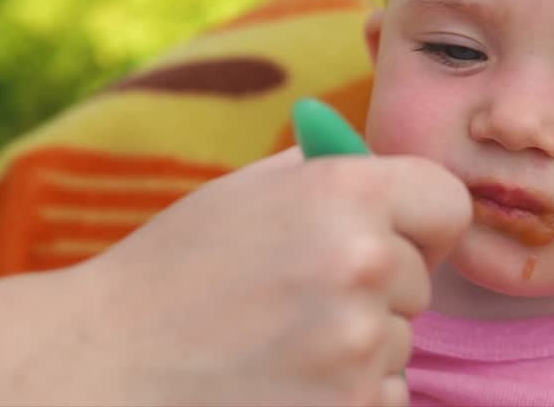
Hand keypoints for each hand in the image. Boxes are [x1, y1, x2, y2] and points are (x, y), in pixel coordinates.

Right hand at [85, 147, 471, 405]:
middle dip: (374, 291)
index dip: (420, 223)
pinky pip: (385, 398)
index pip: (448, 201)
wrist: (106, 366)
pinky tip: (283, 384)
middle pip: (421, 281)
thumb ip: (325, 173)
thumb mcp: (245, 193)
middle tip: (295, 300)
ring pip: (400, 345)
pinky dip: (346, 398)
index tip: (393, 239)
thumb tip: (388, 170)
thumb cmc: (172, 274)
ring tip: (276, 345)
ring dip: (355, 348)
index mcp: (341, 191)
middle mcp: (361, 263)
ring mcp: (356, 347)